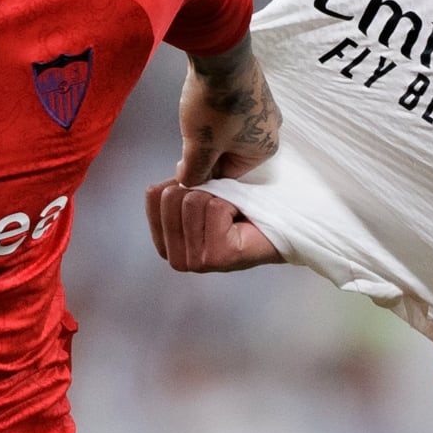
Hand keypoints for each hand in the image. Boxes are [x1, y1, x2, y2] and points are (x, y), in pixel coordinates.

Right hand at [145, 180, 280, 271]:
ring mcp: (195, 262)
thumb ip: (181, 183)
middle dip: (201, 191)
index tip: (205, 198)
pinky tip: (241, 221)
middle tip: (223, 208)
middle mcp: (175, 257)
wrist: (278, 225)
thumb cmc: (242, 208)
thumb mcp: (201, 191)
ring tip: (233, 215)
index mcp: (165, 241)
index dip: (183, 184)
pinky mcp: (217, 258)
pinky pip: (215, 208)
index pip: (154, 195)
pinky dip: (232, 205)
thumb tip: (180, 170)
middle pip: (172, 197)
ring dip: (219, 198)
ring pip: (193, 201)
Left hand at [175, 35, 280, 185]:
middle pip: (230, 151)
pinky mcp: (255, 88)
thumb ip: (194, 172)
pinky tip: (204, 103)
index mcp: (265, 150)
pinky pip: (234, 110)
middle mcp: (272, 129)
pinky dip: (217, 111)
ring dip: (211, 129)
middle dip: (208, 148)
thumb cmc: (215, 104)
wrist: (221, 55)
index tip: (185, 161)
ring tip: (196, 117)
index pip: (228, 173)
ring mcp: (265, 106)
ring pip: (230, 130)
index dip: (203, 169)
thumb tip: (189, 182)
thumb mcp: (199, 147)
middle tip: (189, 136)